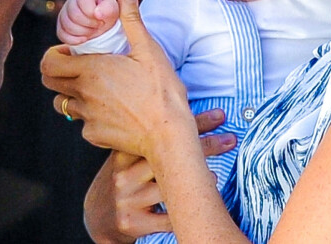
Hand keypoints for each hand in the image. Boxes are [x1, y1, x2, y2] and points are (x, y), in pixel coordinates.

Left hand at [42, 0, 195, 155]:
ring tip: (99, 89)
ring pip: (65, 104)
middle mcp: (83, 94)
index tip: (72, 52)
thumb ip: (132, 18)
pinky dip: (93, 115)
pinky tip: (115, 110)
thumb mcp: (148, 49)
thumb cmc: (161, 89)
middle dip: (60, 73)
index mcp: (91, 70)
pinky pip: (84, 123)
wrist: (169, 134)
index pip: (49, 63)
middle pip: (50, 83)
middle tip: (82, 67)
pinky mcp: (94, 136)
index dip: (54, 55)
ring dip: (75, 94)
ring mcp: (87, 117)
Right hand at [57, 0, 118, 44]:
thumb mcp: (111, 9)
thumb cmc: (106, 12)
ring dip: (83, 32)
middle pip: (74, 16)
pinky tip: (84, 38)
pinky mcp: (61, 26)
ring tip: (92, 30)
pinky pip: (62, 34)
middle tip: (98, 25)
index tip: (101, 18)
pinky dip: (74, 40)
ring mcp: (64, 14)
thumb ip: (108, 8)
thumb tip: (96, 13)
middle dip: (89, 24)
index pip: (83, 3)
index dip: (93, 14)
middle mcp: (71, 1)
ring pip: (67, 26)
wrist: (101, 22)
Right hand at [84, 109, 236, 243]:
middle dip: (204, 146)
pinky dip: (185, 209)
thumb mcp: (131, 153)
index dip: (194, 122)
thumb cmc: (126, 176)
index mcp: (124, 150)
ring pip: (168, 187)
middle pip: (169, 156)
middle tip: (230, 139)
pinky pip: (167, 217)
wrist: (100, 215)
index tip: (220, 116)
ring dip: (197, 180)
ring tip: (215, 175)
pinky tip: (201, 201)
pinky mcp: (132, 223)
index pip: (162, 131)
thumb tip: (186, 108)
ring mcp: (127, 199)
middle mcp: (123, 173)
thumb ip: (150, 135)